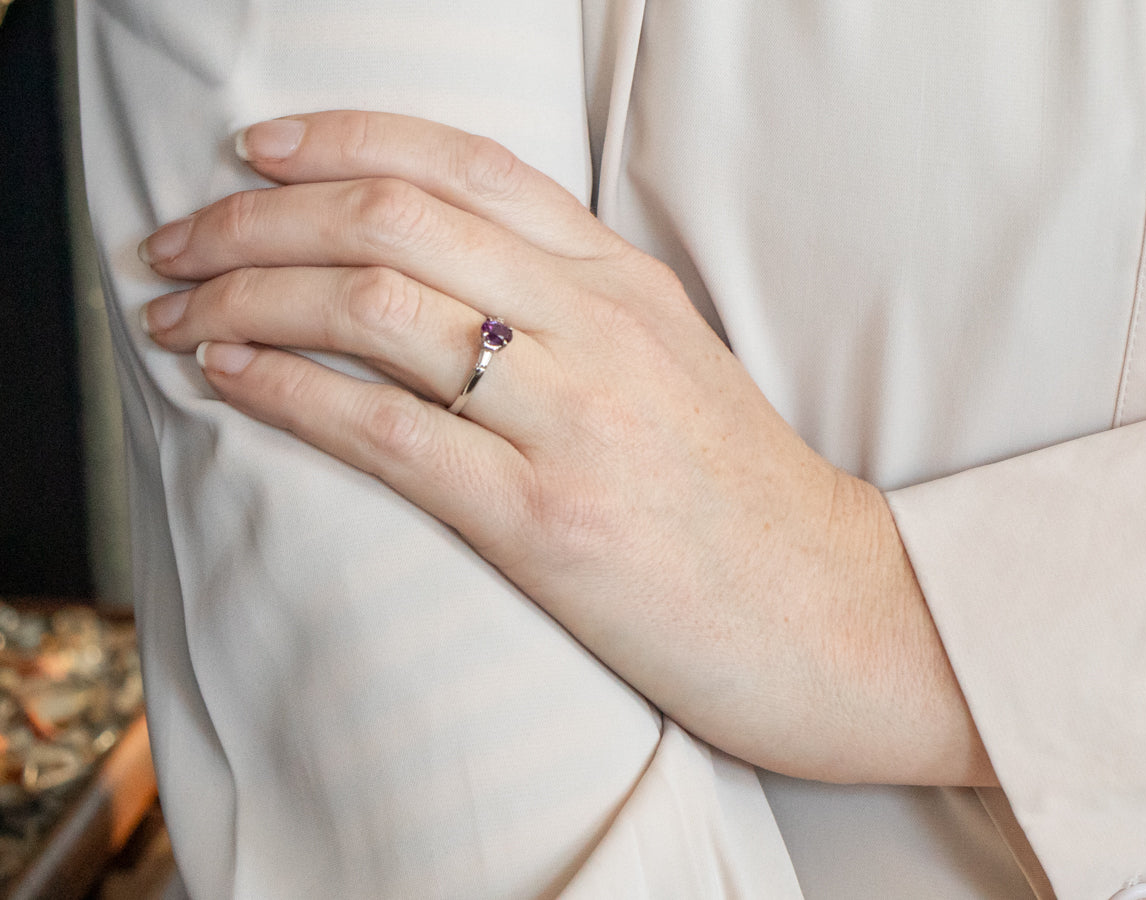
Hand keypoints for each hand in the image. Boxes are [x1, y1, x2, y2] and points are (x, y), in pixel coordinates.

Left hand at [140, 110, 993, 785]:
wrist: (831, 613)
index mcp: (624, 281)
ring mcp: (573, 418)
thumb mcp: (670, 364)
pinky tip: (228, 378)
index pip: (464, 164)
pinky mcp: (545, 521)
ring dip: (247, 296)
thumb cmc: (740, 498)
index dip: (343, 139)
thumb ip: (572, 307)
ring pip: (374, 307)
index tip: (258, 150)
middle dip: (258, 216)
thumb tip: (451, 280)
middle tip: (179, 236)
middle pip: (394, 218)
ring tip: (174, 310)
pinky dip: (286, 391)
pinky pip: (385, 431)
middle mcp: (595, 326)